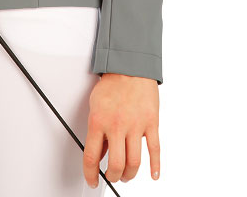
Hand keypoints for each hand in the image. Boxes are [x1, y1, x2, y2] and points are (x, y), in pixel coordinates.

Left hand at [83, 73, 159, 187]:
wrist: (130, 67)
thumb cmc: (112, 85)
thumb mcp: (95, 106)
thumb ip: (98, 131)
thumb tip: (100, 153)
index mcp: (99, 121)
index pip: (92, 157)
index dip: (91, 174)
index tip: (92, 180)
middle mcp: (117, 125)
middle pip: (116, 165)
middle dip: (114, 177)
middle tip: (113, 177)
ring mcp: (136, 125)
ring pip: (134, 163)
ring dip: (130, 174)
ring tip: (127, 175)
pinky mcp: (151, 123)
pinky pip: (155, 150)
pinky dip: (155, 166)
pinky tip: (153, 174)